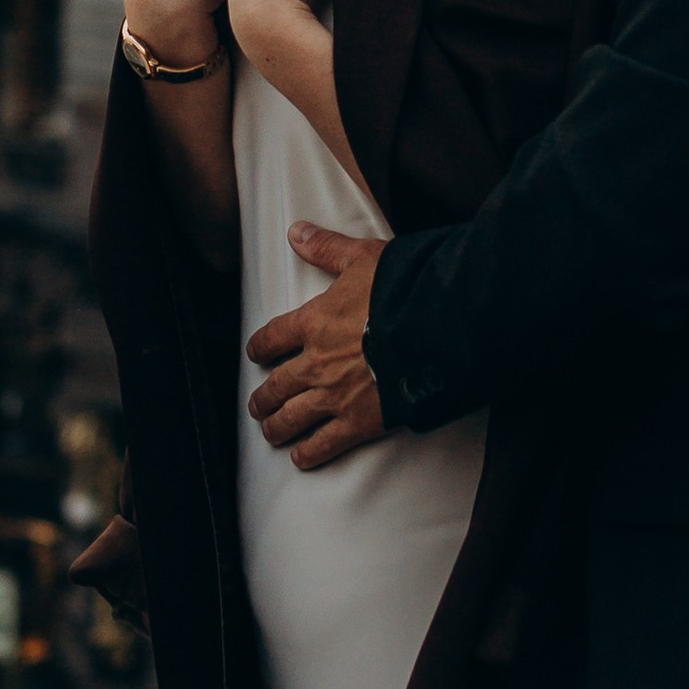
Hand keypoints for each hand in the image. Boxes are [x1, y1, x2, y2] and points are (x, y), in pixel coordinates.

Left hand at [247, 223, 386, 467]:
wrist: (434, 329)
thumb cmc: (402, 289)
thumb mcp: (362, 258)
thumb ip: (326, 248)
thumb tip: (295, 231)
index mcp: (314, 322)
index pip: (273, 337)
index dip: (260, 347)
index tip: (254, 355)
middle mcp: (316, 363)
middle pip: (277, 385)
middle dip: (263, 397)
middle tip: (256, 406)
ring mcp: (335, 395)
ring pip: (293, 417)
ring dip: (277, 427)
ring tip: (270, 432)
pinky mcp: (359, 422)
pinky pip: (325, 443)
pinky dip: (309, 453)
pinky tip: (300, 458)